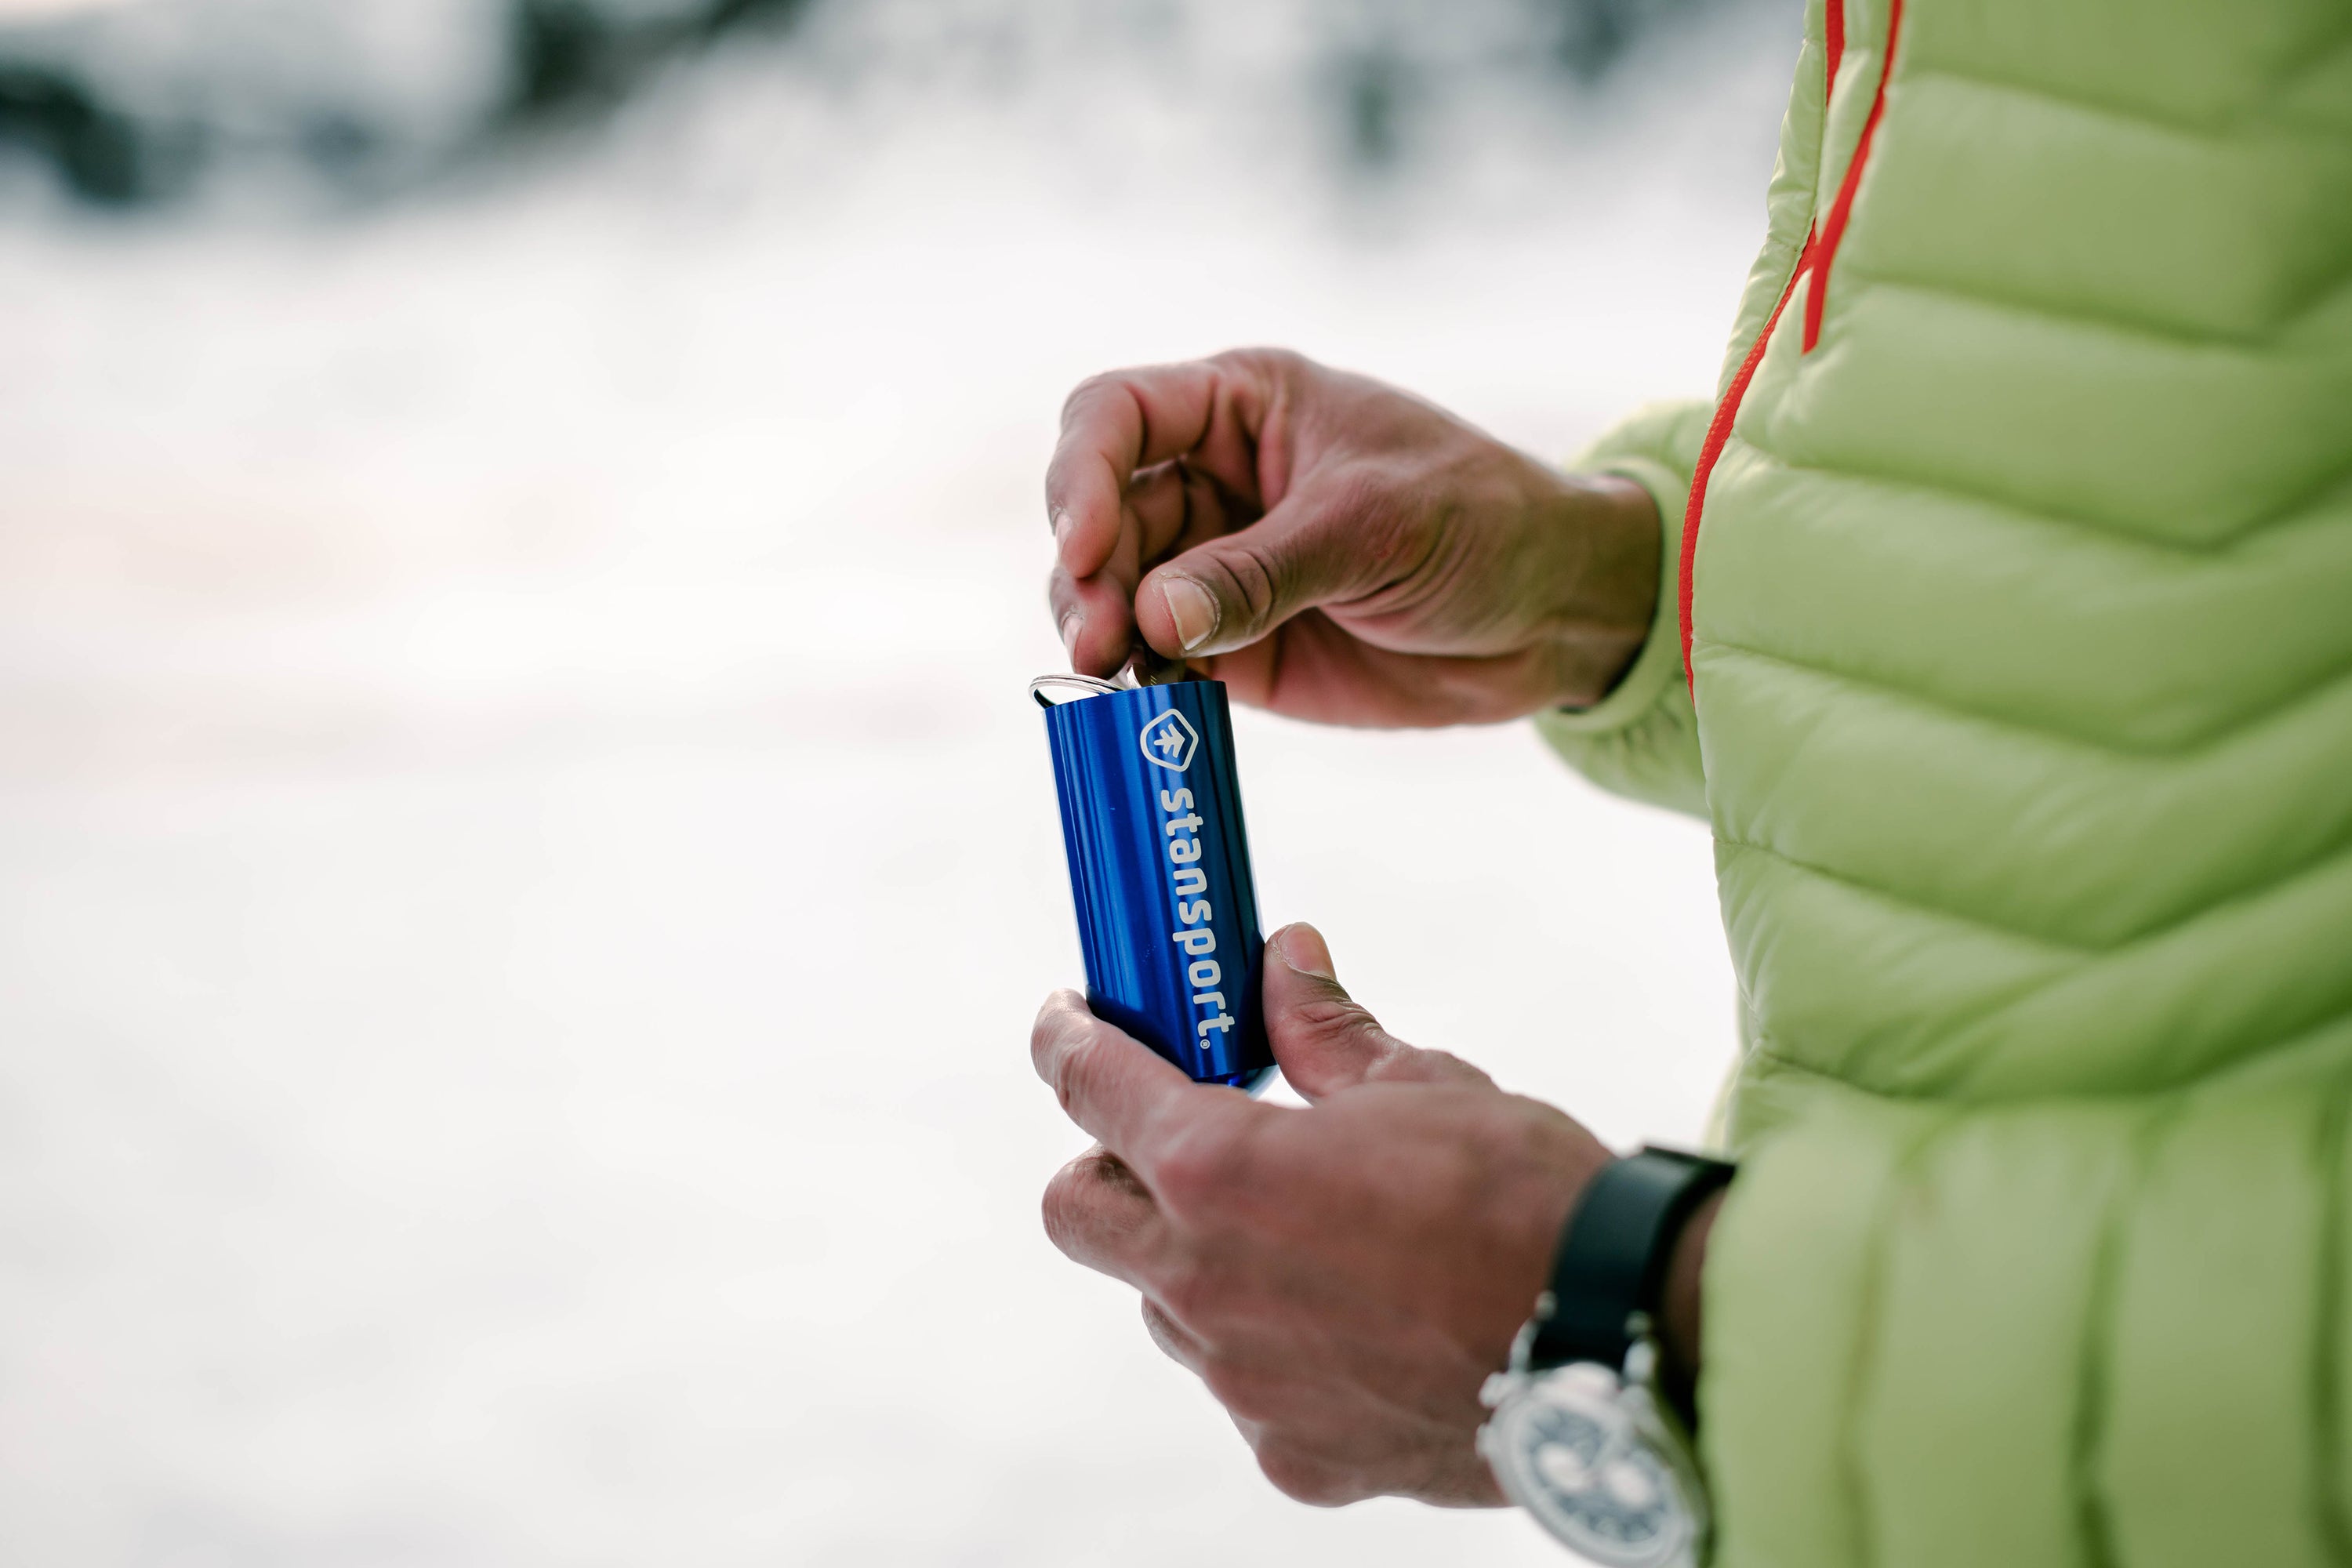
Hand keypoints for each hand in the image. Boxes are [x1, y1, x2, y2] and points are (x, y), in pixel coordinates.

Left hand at [1029, 922, 1614, 1506]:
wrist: (1617, 1342)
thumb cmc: (1525, 1198)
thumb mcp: (1420, 1085)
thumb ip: (1324, 1032)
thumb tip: (1283, 963)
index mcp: (1219, 1169)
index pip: (1092, 1087)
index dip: (1068, 1041)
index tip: (1067, 1022)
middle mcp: (1203, 1282)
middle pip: (1078, 1213)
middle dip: (1104, 1167)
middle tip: (1168, 1140)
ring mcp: (1242, 1382)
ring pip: (1167, 1307)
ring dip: (1199, 1264)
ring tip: (1303, 1239)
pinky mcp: (1293, 1453)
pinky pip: (1247, 1390)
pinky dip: (1276, 1349)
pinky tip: (1357, 1324)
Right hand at [1043, 349, 1659, 725]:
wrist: (1553, 614)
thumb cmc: (1482, 523)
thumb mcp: (1376, 528)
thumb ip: (1262, 571)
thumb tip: (1153, 616)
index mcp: (1241, 407)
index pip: (1115, 415)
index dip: (1080, 474)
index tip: (1083, 546)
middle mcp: (1210, 479)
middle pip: (1100, 515)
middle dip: (1086, 577)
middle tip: (1100, 645)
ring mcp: (1215, 569)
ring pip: (1113, 594)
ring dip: (1099, 634)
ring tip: (1111, 676)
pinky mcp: (1233, 648)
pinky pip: (1157, 662)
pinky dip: (1141, 685)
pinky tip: (1153, 705)